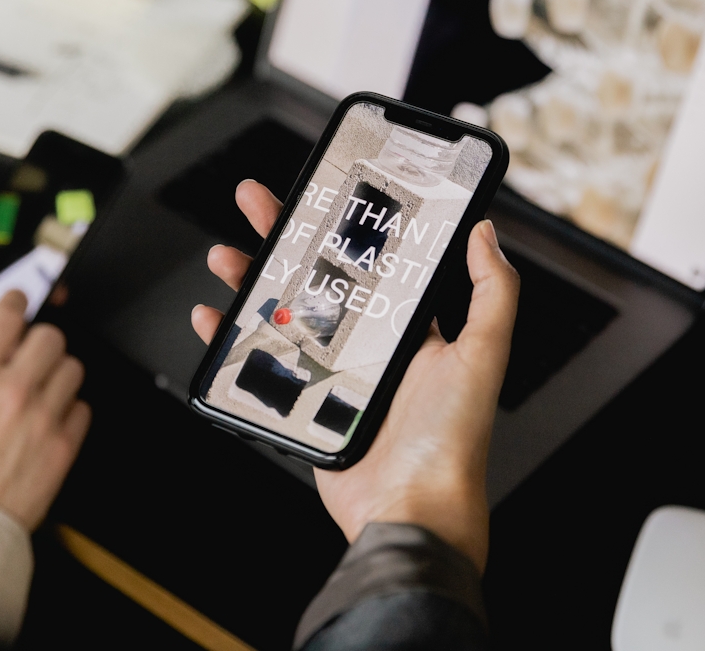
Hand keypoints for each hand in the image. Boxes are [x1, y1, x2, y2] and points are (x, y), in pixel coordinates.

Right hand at [0, 291, 91, 530]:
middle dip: (37, 339)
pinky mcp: (64, 445)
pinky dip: (69, 408)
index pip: (8, 315)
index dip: (14, 302)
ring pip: (73, 368)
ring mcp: (44, 418)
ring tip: (39, 386)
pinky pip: (83, 408)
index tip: (16, 302)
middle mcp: (14, 391)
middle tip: (27, 353)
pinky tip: (47, 417)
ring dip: (56, 371)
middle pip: (51, 336)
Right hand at [193, 181, 519, 572]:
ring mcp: (330, 376)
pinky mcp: (300, 406)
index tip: (323, 193)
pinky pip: (257, 364)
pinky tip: (211, 316)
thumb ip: (493, 291)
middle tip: (255, 202)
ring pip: (279, 313)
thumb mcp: (484, 354)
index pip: (371, 263)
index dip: (344, 227)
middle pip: (315, 278)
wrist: (411, 512)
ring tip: (225, 255)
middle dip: (283, 237)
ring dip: (249, 280)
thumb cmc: (452, 440)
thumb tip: (486, 231)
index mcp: (409, 330)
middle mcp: (368, 348)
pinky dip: (229, 339)